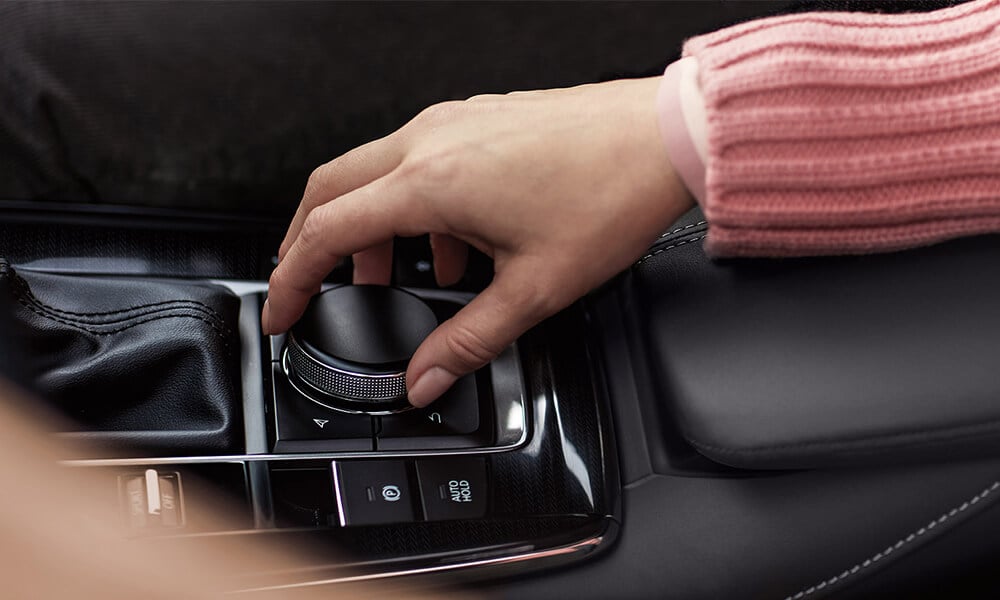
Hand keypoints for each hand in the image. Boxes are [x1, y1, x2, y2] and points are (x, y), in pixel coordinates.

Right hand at [264, 76, 693, 405]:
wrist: (664, 137)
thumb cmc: (610, 195)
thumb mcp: (535, 288)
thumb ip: (469, 340)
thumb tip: (427, 379)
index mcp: (431, 182)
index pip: (326, 230)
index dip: (292, 277)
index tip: (283, 309)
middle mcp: (432, 140)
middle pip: (332, 188)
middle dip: (310, 242)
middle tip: (313, 285)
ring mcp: (455, 122)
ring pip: (376, 172)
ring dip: (371, 225)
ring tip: (398, 274)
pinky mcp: (480, 118)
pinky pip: (421, 160)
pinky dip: (413, 204)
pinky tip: (454, 242)